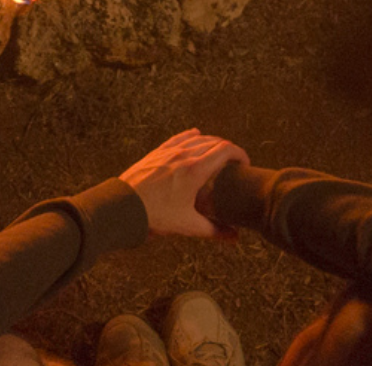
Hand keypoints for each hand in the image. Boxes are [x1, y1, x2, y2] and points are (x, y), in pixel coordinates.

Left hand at [119, 129, 248, 237]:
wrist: (125, 204)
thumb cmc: (156, 214)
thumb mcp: (189, 225)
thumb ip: (215, 230)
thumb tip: (234, 237)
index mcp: (195, 169)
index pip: (225, 150)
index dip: (240, 154)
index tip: (246, 163)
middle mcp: (184, 155)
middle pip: (213, 142)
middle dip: (228, 150)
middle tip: (235, 163)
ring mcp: (170, 150)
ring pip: (197, 138)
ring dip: (212, 142)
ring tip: (219, 153)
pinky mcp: (158, 151)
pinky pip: (180, 137)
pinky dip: (192, 136)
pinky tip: (195, 135)